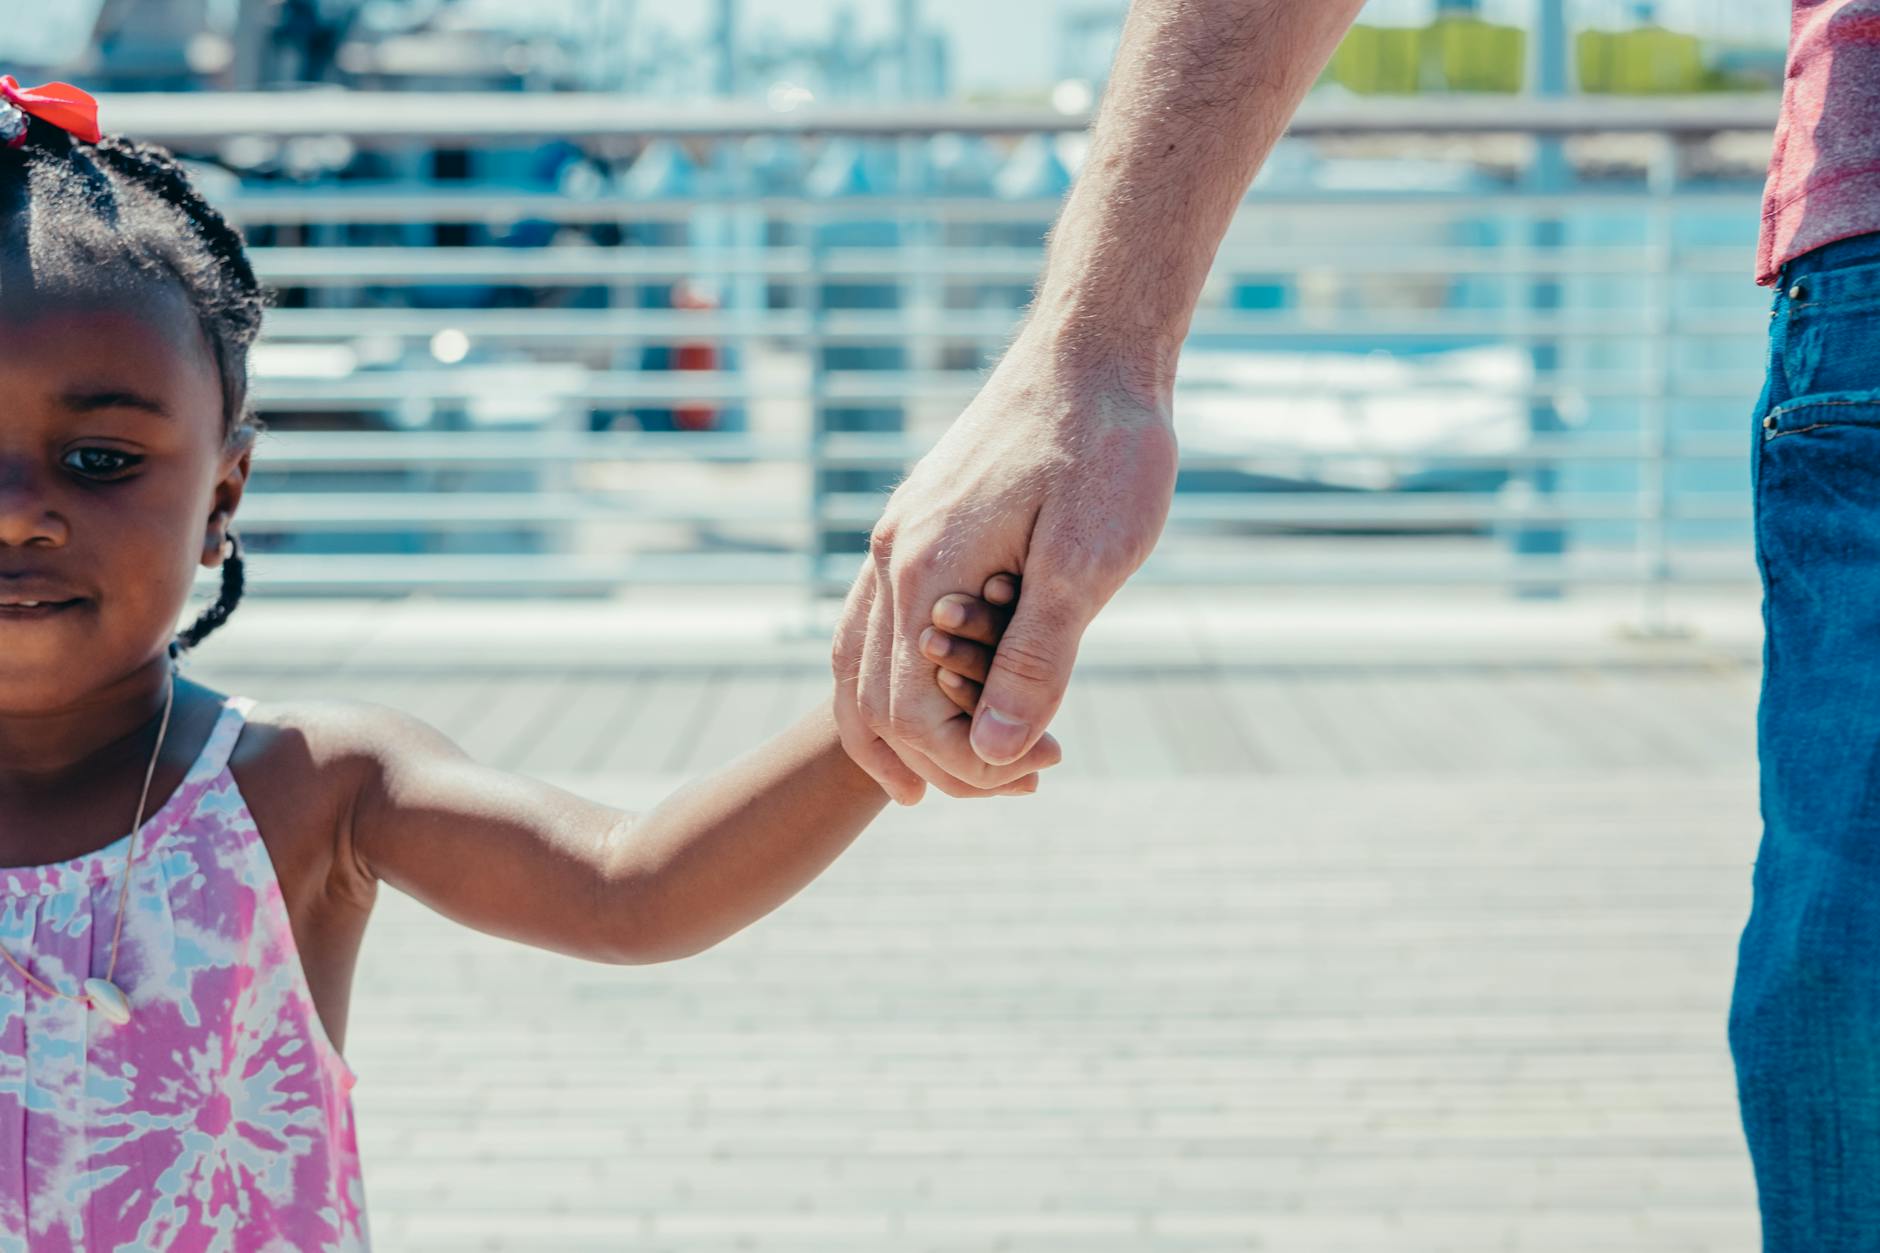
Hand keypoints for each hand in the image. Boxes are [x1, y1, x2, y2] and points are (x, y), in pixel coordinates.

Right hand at [830, 347, 1178, 804]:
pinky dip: (899, 676)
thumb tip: (994, 750)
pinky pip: (878, 621)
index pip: (910, 713)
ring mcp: (897, 537)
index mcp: (925, 571)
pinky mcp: (919, 523)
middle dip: (940, 757)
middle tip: (1022, 780)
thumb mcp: (1088, 561)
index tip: (1040, 770)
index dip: (969, 762)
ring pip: (859, 661)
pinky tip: (943, 691)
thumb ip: (1036, 658)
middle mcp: (892, 557)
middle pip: (872, 698)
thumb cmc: (1105, 449)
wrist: (1094, 349)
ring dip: (903, 727)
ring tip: (953, 774)